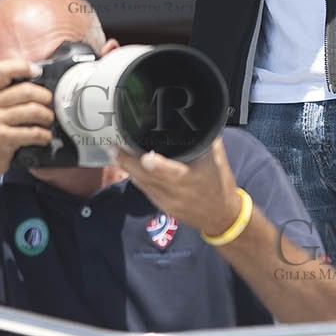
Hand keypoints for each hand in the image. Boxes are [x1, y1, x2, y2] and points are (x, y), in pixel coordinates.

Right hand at [0, 59, 53, 203]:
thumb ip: (4, 92)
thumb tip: (26, 71)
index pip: (4, 69)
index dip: (23, 67)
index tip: (38, 72)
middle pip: (28, 90)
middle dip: (46, 98)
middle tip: (50, 106)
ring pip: (33, 110)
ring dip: (47, 118)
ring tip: (48, 123)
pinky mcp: (3, 137)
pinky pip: (32, 132)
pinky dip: (44, 136)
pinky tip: (44, 138)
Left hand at [114, 138, 241, 237]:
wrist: (222, 217)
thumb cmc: (221, 185)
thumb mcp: (218, 160)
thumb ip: (207, 139)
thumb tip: (198, 118)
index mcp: (192, 179)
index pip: (172, 172)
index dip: (157, 166)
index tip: (144, 157)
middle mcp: (177, 193)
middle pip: (148, 178)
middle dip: (128, 162)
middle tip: (113, 148)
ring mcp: (168, 202)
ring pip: (143, 185)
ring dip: (128, 169)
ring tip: (115, 154)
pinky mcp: (163, 207)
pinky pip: (146, 191)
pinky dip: (137, 179)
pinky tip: (128, 168)